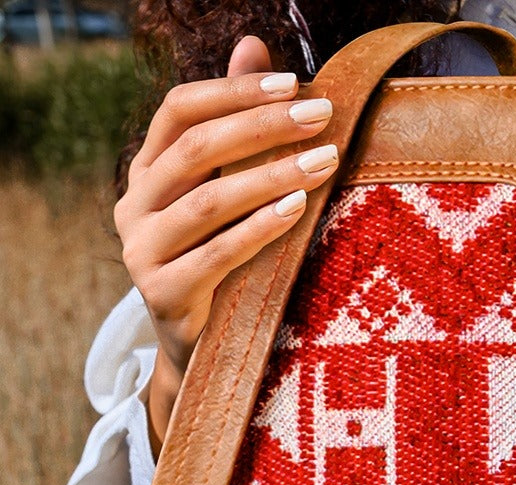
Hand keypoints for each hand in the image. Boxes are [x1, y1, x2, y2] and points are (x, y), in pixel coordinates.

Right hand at [114, 35, 337, 454]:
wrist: (202, 353)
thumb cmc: (226, 265)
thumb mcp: (230, 194)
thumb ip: (237, 127)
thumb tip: (252, 44)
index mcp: (148, 173)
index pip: (179, 111)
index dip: (234, 92)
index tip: (294, 82)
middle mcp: (135, 207)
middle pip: (195, 150)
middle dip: (263, 128)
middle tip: (322, 117)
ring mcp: (142, 253)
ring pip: (206, 201)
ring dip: (270, 176)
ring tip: (323, 161)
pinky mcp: (164, 296)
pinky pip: (216, 255)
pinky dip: (259, 229)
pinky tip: (298, 210)